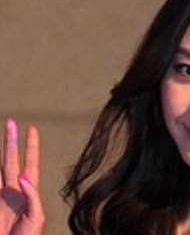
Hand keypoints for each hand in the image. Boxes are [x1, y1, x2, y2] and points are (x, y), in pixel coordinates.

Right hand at [0, 118, 43, 234]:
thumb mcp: (37, 217)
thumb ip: (32, 196)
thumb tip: (22, 177)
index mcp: (27, 191)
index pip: (30, 163)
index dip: (31, 147)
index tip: (32, 129)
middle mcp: (11, 190)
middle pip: (10, 159)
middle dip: (10, 141)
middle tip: (11, 121)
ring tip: (4, 131)